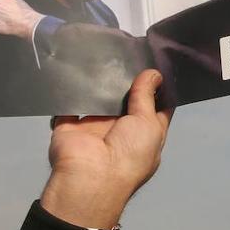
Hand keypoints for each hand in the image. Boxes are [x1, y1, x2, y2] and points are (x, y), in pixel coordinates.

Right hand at [40, 69, 172, 229]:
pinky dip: (71, 88)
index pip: (155, 108)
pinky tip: (78, 68)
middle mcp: (121, 130)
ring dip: (101, 80)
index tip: (159, 64)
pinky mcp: (71, 124)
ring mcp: (95, 126)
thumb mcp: (148, 124)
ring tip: (106, 53)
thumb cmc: (129, 156)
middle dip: (129, 79)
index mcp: (145, 134)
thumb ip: (147, 97)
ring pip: (99, 96)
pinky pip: (70, 101)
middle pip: (127, 99)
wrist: (90, 177)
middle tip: (131, 53)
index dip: (158, 88)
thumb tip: (154, 74)